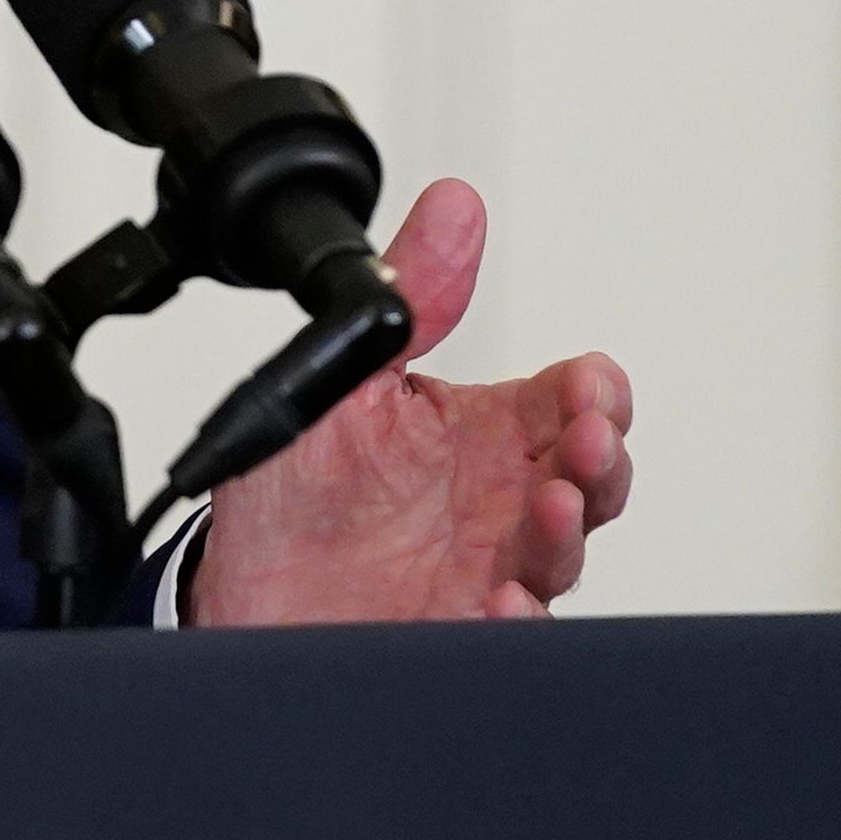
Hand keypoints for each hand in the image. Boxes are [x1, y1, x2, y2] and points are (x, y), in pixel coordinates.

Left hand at [186, 177, 631, 625]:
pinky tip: (500, 602)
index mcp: (478, 431)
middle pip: (590, 476)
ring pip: (563, 552)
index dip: (594, 391)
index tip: (588, 387)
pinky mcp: (456, 629)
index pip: (568, 399)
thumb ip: (409, 297)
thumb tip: (454, 205)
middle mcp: (495, 500)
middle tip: (585, 442)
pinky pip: (509, 634)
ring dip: (568, 532)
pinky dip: (516, 620)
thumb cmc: (298, 490)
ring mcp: (485, 568)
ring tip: (551, 508)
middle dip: (602, 457)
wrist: (237, 587)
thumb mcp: (346, 378)